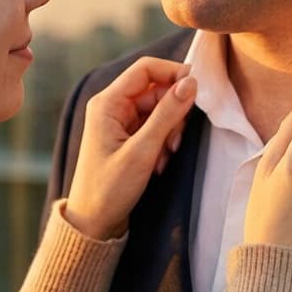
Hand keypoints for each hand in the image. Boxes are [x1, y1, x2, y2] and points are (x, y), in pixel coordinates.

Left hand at [65, 57, 196, 238]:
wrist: (94, 222)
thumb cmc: (110, 188)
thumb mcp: (143, 151)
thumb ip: (167, 114)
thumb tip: (191, 83)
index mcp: (107, 103)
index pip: (146, 69)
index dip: (174, 73)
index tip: (197, 90)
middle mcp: (112, 107)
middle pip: (157, 90)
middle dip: (173, 112)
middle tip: (175, 141)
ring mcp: (120, 122)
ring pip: (159, 110)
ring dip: (170, 130)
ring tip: (164, 157)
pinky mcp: (128, 137)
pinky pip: (155, 127)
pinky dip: (163, 142)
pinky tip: (158, 164)